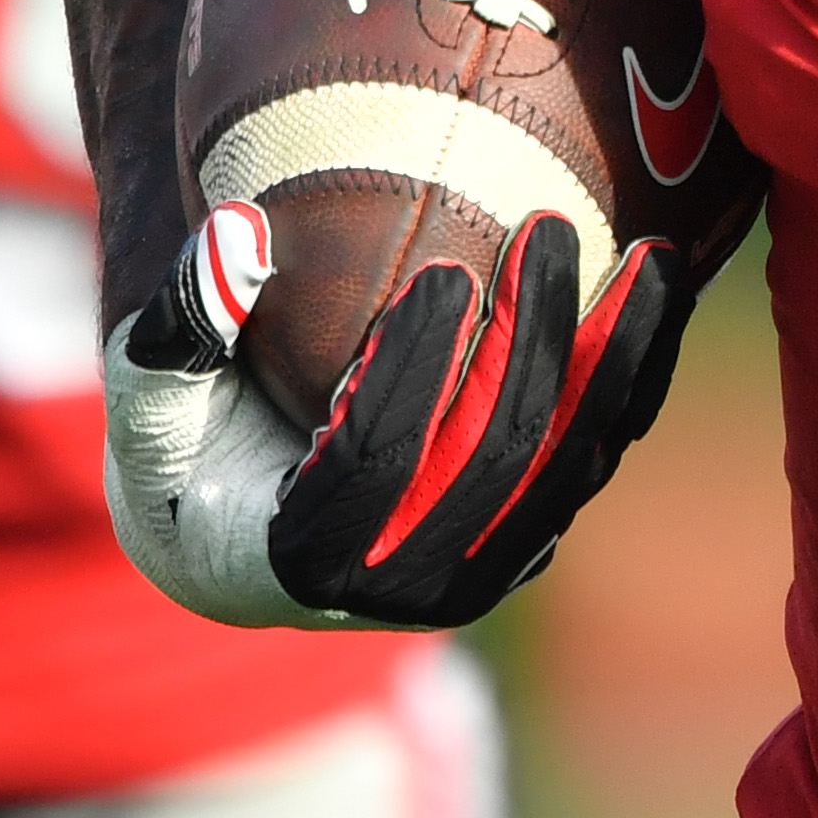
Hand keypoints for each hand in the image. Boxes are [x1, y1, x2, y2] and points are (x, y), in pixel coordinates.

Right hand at [102, 199, 691, 630]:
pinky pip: (592, 456)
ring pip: (565, 469)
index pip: (376, 469)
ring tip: (645, 256)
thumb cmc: (185, 444)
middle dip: (529, 345)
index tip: (442, 275)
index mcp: (302, 563)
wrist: (243, 518)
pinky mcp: (527, 533)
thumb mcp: (154, 391)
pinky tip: (663, 289)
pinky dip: (633, 377)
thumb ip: (178, 324)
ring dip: (612, 361)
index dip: (412, 378)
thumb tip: (235, 246)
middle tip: (548, 230)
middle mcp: (403, 588)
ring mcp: (479, 567)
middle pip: (492, 466)